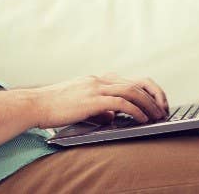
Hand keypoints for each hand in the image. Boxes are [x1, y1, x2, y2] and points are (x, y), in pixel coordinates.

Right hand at [30, 73, 168, 128]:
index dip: (147, 91)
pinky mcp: (92, 100)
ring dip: (149, 104)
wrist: (34, 104)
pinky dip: (136, 111)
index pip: (129, 80)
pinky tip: (142, 119)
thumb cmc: (53, 107)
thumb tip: (112, 116)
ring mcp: (96, 88)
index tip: (156, 102)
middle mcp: (99, 80)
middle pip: (137, 82)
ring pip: (132, 91)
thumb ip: (98, 108)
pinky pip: (121, 103)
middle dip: (154, 95)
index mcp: (96, 79)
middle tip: (164, 108)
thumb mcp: (80, 104)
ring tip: (158, 116)